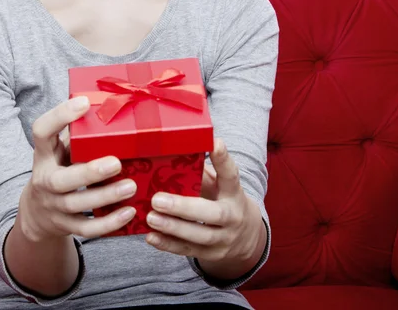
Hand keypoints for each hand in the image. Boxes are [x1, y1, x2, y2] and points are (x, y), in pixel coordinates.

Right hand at [17, 96, 137, 242]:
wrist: (37, 212)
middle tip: (117, 162)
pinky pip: (86, 229)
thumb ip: (77, 133)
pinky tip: (129, 212)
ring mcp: (53, 206)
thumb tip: (111, 105)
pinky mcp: (65, 225)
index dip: (60, 115)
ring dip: (106, 196)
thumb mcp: (60, 149)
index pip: (41, 131)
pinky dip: (108, 224)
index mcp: (44, 154)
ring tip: (131, 187)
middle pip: (61, 180)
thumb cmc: (59, 168)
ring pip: (77, 205)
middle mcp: (44, 180)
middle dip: (90, 172)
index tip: (84, 103)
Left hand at [145, 137, 264, 268]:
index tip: (214, 143)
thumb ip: (202, 173)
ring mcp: (224, 239)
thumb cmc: (222, 199)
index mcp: (234, 192)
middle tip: (157, 199)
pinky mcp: (213, 255)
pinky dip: (168, 245)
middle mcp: (233, 216)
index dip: (223, 159)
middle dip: (184, 207)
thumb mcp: (219, 185)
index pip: (231, 175)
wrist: (246, 236)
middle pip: (213, 214)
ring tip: (151, 217)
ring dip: (173, 228)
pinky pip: (189, 250)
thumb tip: (172, 153)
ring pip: (201, 236)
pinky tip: (151, 236)